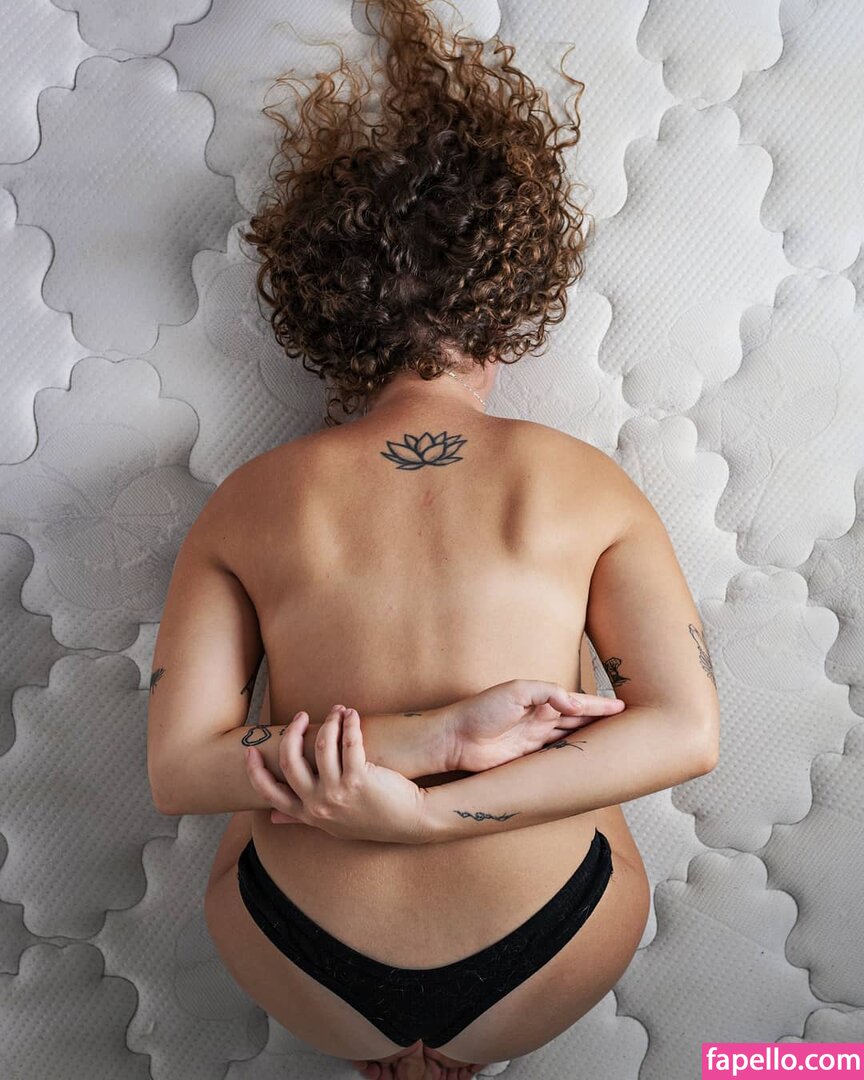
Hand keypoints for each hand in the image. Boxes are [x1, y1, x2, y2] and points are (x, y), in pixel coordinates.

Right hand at [244, 704, 429, 843]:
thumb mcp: (329, 824)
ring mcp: (337, 792)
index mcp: (308, 814)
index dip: (255, 771)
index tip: (249, 751)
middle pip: (290, 761)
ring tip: (339, 712)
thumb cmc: (369, 819)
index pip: (270, 793)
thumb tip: (271, 817)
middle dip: (293, 733)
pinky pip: (348, 742)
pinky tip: (353, 716)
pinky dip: (350, 724)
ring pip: (321, 745)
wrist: (408, 822)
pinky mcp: (359, 779)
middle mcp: (318, 804)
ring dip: (329, 722)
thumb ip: (300, 818)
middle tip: (301, 717)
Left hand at [452, 679, 625, 772]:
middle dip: (602, 721)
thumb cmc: (480, 710)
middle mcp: (541, 718)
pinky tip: (586, 762)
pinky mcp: (528, 759)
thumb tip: (574, 703)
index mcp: (541, 699)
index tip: (623, 706)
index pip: (578, 701)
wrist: (455, 739)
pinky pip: (557, 757)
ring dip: (591, 739)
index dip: (600, 704)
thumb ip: (548, 692)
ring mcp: (535, 739)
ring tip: (615, 743)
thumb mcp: (515, 690)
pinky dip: (573, 758)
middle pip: (579, 720)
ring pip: (572, 738)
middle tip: (628, 726)